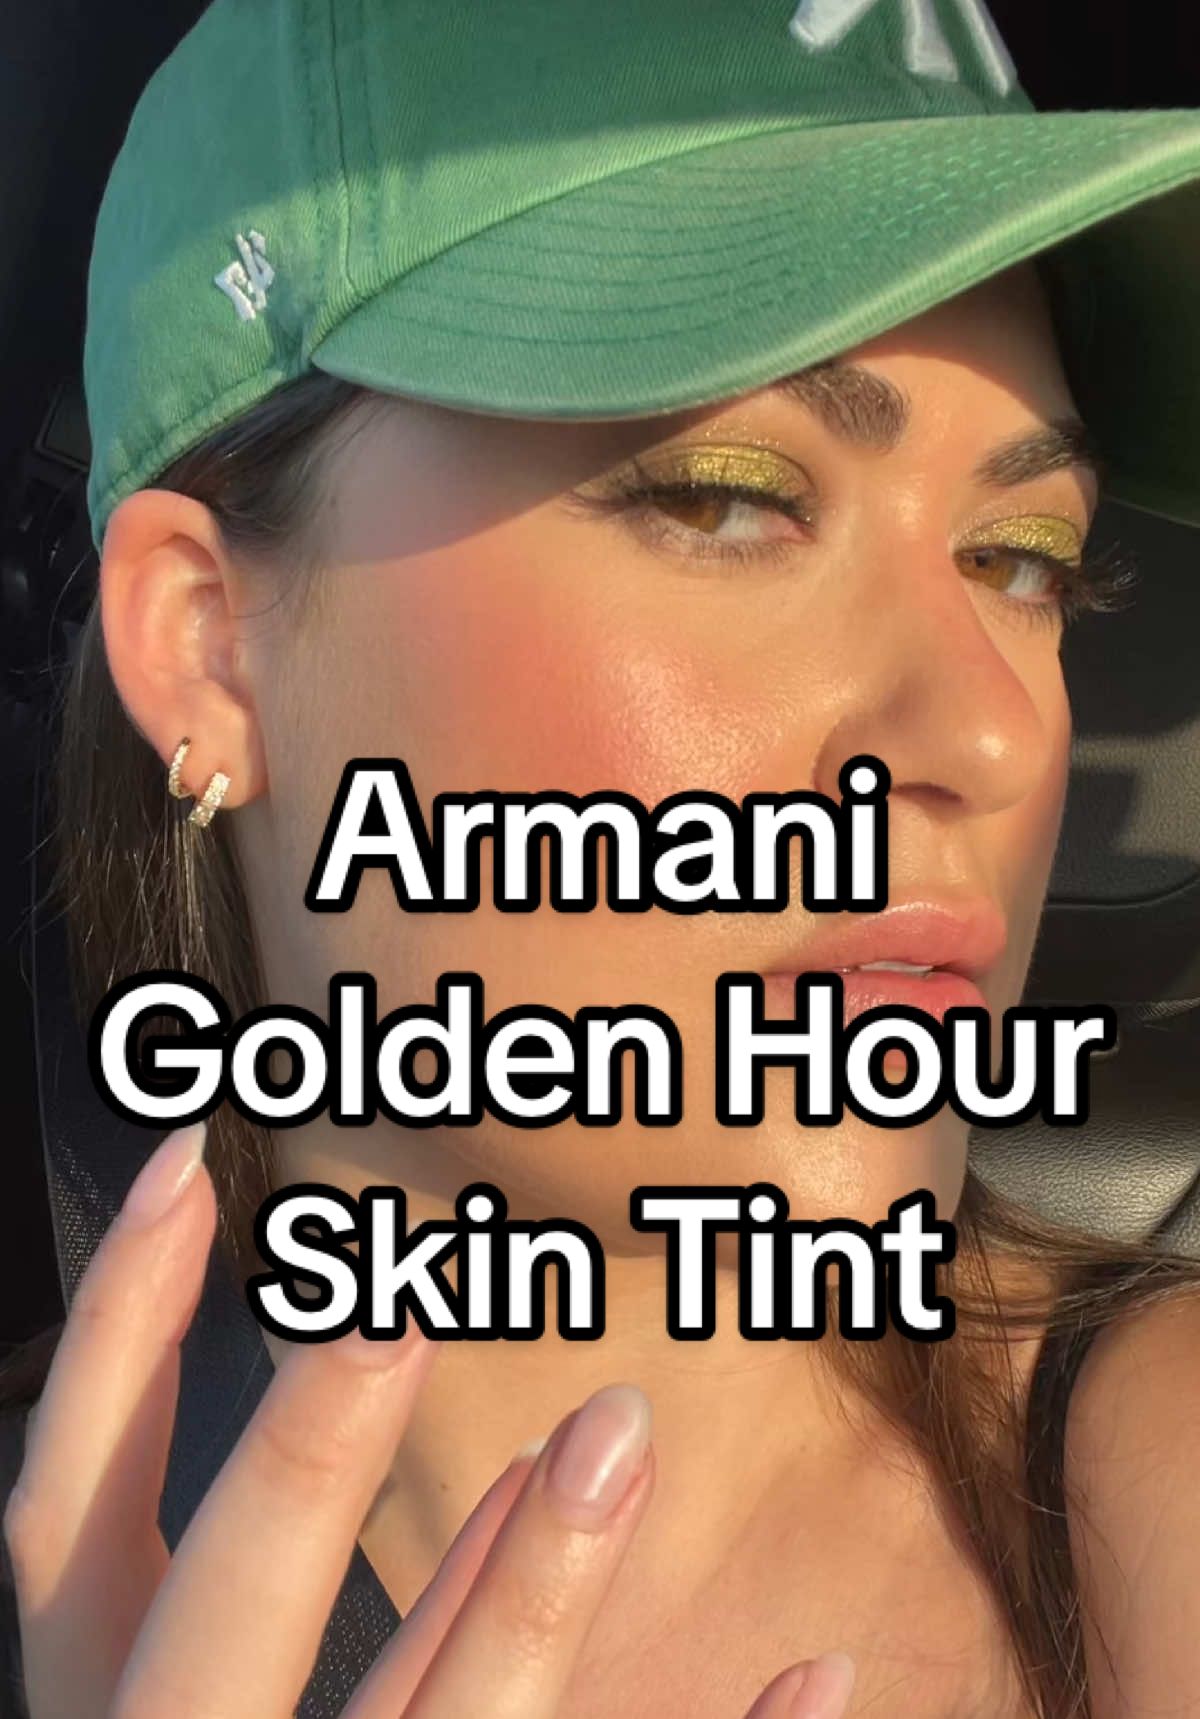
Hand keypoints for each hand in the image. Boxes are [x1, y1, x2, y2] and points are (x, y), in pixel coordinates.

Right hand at [5, 1124, 854, 1718]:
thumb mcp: (176, 1700)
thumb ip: (225, 1571)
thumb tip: (337, 1346)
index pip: (63, 1513)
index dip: (116, 1333)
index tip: (192, 1168)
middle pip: (215, 1627)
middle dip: (296, 1461)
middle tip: (398, 1309)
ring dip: (526, 1591)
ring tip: (621, 1426)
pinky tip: (823, 1666)